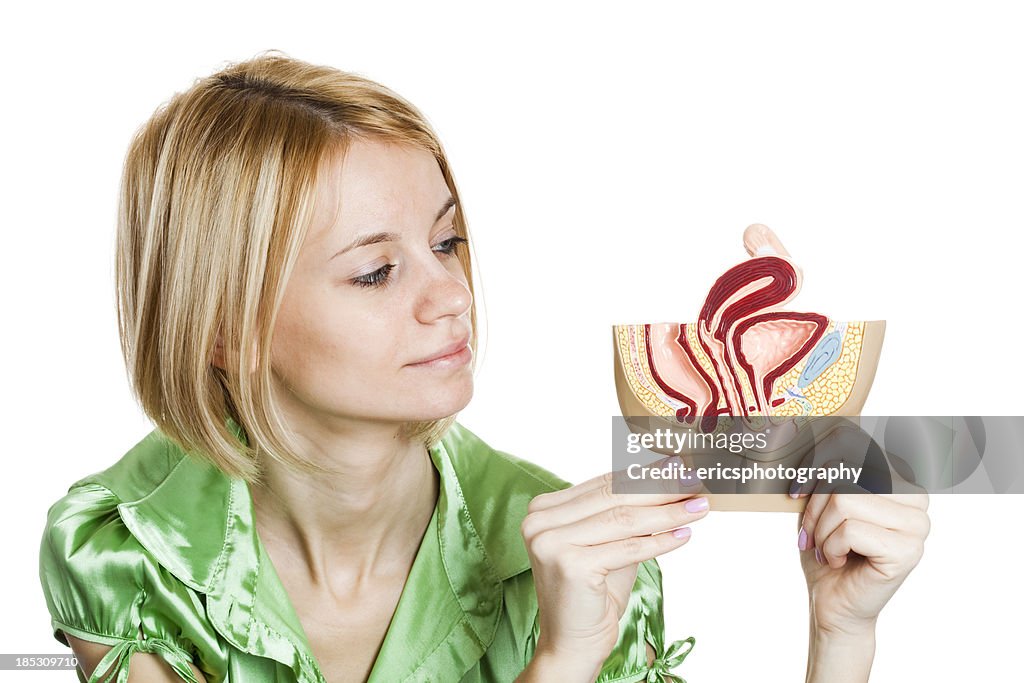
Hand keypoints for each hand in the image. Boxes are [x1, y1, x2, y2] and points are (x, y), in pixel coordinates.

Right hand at [520, 464, 707, 677]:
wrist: (572, 643)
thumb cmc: (592, 594)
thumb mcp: (610, 544)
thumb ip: (628, 515)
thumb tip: (671, 482)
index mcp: (544, 509)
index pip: (603, 484)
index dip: (644, 475)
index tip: (678, 468)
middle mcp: (540, 521)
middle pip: (613, 497)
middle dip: (660, 489)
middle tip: (695, 483)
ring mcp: (551, 542)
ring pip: (623, 520)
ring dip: (667, 513)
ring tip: (698, 507)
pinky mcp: (570, 564)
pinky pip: (627, 548)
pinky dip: (660, 541)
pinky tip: (683, 535)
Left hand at [792, 432, 929, 635]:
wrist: (832, 603)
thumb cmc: (827, 549)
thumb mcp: (822, 500)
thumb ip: (828, 467)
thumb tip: (803, 429)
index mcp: (899, 477)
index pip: (857, 442)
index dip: (817, 461)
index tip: (797, 490)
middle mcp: (917, 497)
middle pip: (846, 472)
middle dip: (816, 504)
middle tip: (812, 532)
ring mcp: (917, 525)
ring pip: (845, 501)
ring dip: (822, 530)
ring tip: (826, 548)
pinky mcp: (908, 551)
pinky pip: (850, 531)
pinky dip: (830, 548)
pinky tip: (839, 561)